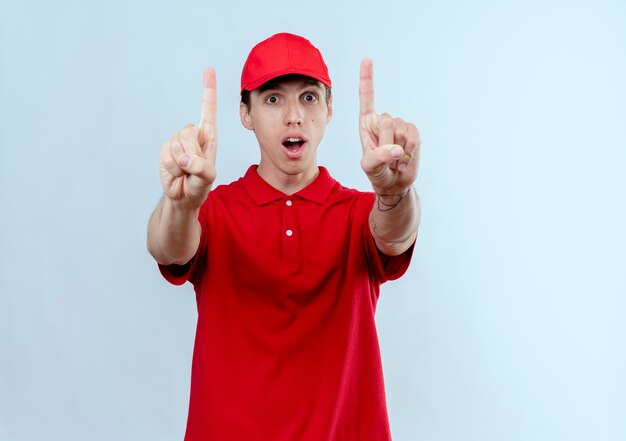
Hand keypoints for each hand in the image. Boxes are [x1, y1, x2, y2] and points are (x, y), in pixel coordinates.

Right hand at [159, 67, 217, 206]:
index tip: (208, 69)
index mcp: (208, 136)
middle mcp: (193, 135)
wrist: (182, 196)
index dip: (208, 89)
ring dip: (181, 163)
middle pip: (188, 131)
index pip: (208, 109)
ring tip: (185, 171)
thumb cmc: (199, 185)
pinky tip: (176, 172)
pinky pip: (165, 154)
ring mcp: (177, 141)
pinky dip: (171, 167)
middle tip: (193, 168)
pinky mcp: (164, 150)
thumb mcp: (207, 177)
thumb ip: (201, 167)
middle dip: (191, 152)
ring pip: (175, 143)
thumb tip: (185, 158)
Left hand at [359, 58, 419, 193]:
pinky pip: (414, 135)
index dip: (367, 79)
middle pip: (387, 120)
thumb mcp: (369, 167)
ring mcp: (399, 126)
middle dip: (386, 142)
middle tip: (385, 156)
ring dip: (399, 149)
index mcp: (366, 124)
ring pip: (402, 128)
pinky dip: (410, 150)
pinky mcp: (413, 133)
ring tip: (394, 159)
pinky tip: (404, 159)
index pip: (367, 98)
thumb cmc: (377, 173)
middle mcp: (382, 121)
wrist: (395, 183)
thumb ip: (376, 157)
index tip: (367, 58)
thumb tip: (394, 149)